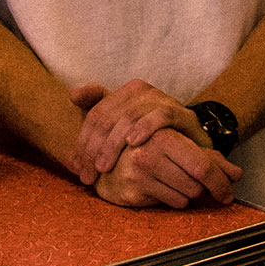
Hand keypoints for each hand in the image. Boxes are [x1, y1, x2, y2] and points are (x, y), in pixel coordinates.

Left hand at [70, 79, 209, 184]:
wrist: (191, 146)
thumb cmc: (152, 138)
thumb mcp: (122, 125)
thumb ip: (98, 108)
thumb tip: (73, 96)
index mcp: (127, 92)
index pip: (97, 113)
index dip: (83, 140)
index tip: (77, 166)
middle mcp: (144, 91)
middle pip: (110, 116)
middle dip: (94, 147)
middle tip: (87, 174)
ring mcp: (164, 100)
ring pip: (130, 116)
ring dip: (113, 144)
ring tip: (103, 167)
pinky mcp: (183, 114)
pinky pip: (162, 115)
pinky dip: (145, 127)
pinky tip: (133, 144)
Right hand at [93, 128, 241, 209]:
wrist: (108, 156)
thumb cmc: (149, 148)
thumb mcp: (180, 144)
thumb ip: (210, 158)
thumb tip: (236, 174)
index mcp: (164, 133)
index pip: (203, 165)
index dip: (221, 182)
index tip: (228, 193)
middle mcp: (151, 150)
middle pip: (197, 183)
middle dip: (205, 187)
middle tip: (205, 186)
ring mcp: (140, 171)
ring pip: (186, 195)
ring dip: (188, 192)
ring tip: (175, 179)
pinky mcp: (133, 190)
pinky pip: (171, 203)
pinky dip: (174, 199)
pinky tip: (162, 187)